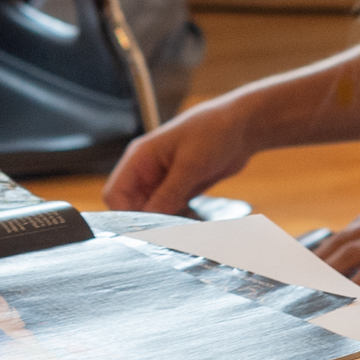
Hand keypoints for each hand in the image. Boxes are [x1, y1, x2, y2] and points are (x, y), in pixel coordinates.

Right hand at [103, 96, 255, 213]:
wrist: (243, 126)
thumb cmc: (213, 131)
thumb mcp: (189, 164)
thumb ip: (168, 194)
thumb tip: (150, 219)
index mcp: (140, 157)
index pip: (116, 193)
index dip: (125, 213)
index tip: (144, 228)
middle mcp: (148, 170)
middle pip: (133, 206)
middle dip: (147, 221)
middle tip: (168, 232)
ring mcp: (164, 180)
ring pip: (152, 211)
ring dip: (165, 222)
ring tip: (185, 226)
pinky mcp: (181, 188)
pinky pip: (171, 210)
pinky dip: (179, 219)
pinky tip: (193, 221)